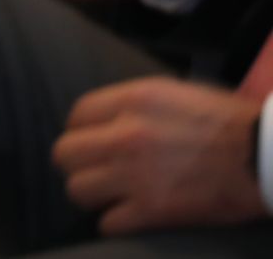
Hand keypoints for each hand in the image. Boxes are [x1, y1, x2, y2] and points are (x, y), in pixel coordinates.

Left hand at [54, 78, 268, 232]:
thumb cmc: (230, 122)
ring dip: (92, 195)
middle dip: (77, 164)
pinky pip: (108, 223)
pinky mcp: (154, 210)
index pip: (76, 116)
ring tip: (109, 196)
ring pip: (78, 189)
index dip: (81, 132)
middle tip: (95, 171)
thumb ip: (136, 104)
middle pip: (65, 154)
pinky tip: (129, 218)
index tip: (93, 143)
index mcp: (133, 101)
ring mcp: (137, 174)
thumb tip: (110, 117)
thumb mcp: (176, 94)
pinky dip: (115, 224)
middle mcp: (126, 135)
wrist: (266, 157)